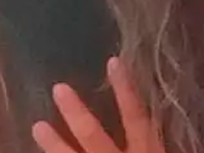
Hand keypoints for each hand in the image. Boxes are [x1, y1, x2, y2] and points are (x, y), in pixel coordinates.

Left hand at [32, 58, 164, 152]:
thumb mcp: (166, 151)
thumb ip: (155, 137)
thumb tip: (153, 119)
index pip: (137, 117)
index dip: (126, 89)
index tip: (114, 60)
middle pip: (94, 136)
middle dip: (76, 114)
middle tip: (58, 88)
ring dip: (54, 145)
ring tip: (37, 126)